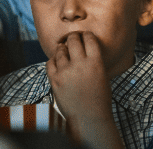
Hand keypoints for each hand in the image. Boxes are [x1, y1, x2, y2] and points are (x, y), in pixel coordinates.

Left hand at [47, 31, 123, 148]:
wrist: (89, 117)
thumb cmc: (99, 98)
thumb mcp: (102, 75)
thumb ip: (93, 61)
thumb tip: (83, 49)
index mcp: (96, 62)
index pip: (89, 38)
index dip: (86, 35)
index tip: (84, 36)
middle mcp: (80, 64)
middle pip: (73, 40)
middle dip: (72, 37)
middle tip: (72, 39)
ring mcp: (66, 72)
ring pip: (60, 50)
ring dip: (62, 48)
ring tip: (64, 50)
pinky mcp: (55, 80)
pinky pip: (50, 62)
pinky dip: (53, 60)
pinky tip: (57, 62)